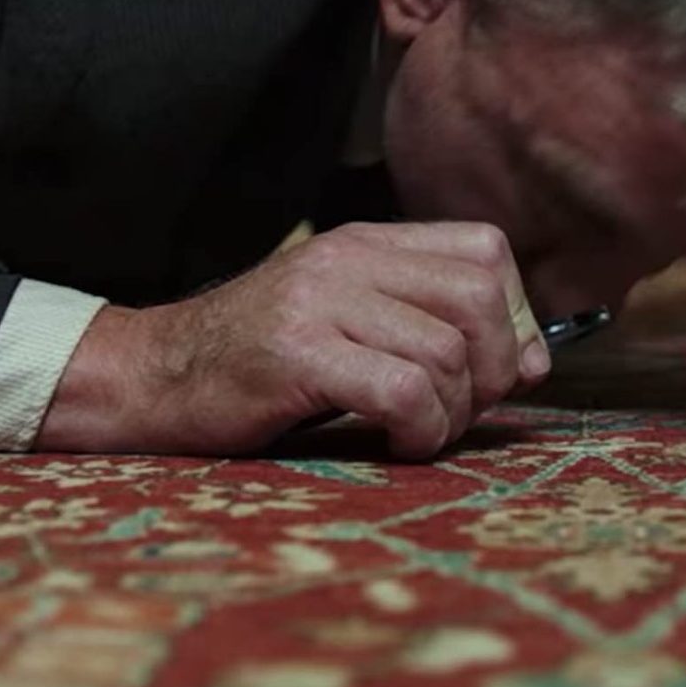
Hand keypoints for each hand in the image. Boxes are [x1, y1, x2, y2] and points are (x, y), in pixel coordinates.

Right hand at [35, 221, 549, 458]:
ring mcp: (319, 302)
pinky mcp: (297, 354)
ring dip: (452, 413)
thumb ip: (428, 326)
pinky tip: (396, 443)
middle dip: (493, 369)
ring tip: (418, 434)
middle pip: (477, 299)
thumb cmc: (256, 366)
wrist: (150, 379)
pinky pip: (403, 391)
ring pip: (445, 353)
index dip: (512, 314)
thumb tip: (535, 359)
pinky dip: (419, 430)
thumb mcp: (345, 322)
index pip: (484, 250)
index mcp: (362, 243)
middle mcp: (344, 259)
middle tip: (459, 411)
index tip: (498, 369)